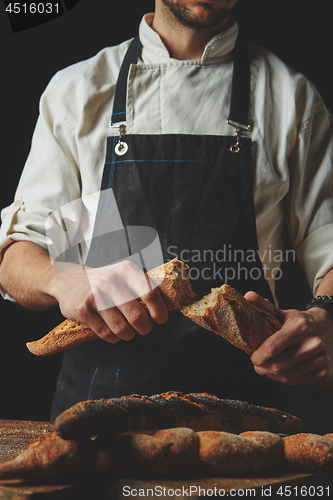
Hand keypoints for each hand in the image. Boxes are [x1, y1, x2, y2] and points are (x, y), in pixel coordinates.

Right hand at [48, 260, 167, 343]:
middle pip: (137, 316)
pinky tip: (113, 333)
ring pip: (122, 328)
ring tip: (128, 332)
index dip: (159, 310)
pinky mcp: (82, 310)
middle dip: (144, 328)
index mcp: (125, 270)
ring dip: (128, 335)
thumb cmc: (103, 280)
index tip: (160, 319)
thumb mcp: (122, 274)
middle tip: (143, 328)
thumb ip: (141, 287)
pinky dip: (113, 338)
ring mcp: (95, 296)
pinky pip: (106, 334)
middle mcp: (111, 281)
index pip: (150, 293)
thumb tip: (163, 308)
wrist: (66, 279)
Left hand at [244, 292, 332, 385]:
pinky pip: (296, 381)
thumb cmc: (303, 323)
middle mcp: (311, 344)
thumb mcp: (285, 314)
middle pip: (276, 366)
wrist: (331, 329)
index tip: (252, 356)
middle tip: (257, 364)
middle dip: (261, 368)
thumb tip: (247, 296)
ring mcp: (319, 359)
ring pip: (285, 377)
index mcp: (299, 327)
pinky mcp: (323, 372)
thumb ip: (264, 306)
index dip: (257, 356)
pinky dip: (284, 379)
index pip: (271, 348)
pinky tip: (282, 370)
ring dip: (271, 375)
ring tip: (269, 366)